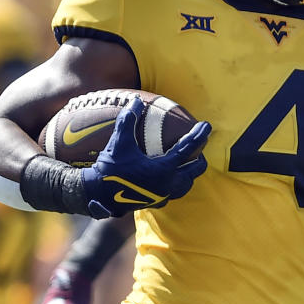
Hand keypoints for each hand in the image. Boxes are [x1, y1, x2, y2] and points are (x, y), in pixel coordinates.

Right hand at [81, 97, 210, 218]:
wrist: (97, 196)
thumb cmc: (109, 168)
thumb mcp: (119, 142)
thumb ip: (128, 120)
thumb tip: (136, 101)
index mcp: (164, 169)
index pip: (188, 149)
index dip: (199, 135)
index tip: (207, 125)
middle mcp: (168, 184)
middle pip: (195, 169)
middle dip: (200, 156)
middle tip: (198, 145)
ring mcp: (164, 195)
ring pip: (187, 184)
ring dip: (190, 172)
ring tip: (188, 161)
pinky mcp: (156, 203)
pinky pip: (174, 192)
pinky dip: (178, 182)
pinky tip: (171, 177)